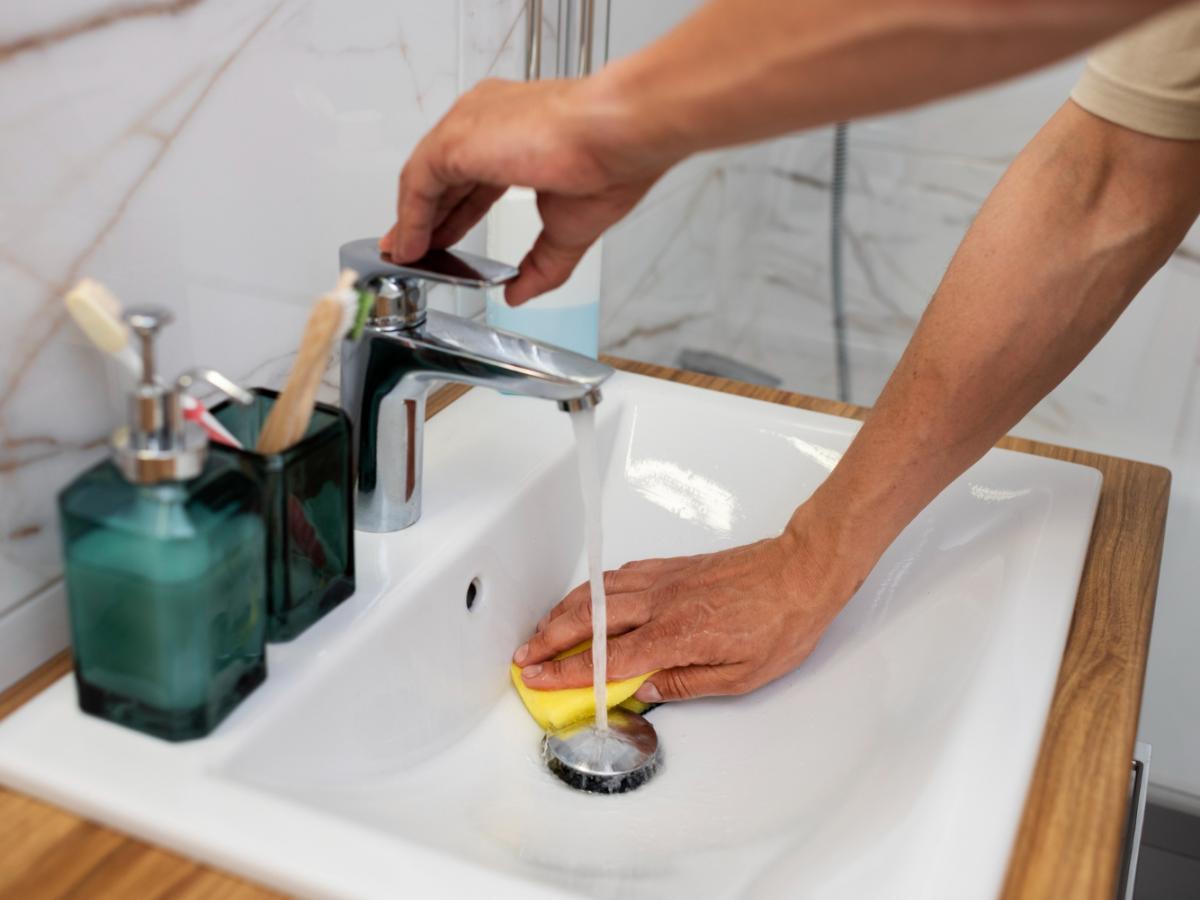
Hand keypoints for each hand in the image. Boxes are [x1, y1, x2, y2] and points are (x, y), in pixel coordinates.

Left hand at [382, 77, 665, 305]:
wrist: (618, 135)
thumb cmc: (610, 162)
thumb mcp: (566, 230)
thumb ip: (539, 265)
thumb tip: (519, 295)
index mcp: (517, 130)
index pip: (472, 175)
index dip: (455, 213)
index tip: (443, 241)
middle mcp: (488, 120)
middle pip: (443, 175)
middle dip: (428, 216)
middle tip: (415, 249)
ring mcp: (470, 125)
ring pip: (425, 176)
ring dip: (413, 219)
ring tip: (404, 253)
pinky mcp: (456, 140)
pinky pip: (418, 182)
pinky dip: (411, 216)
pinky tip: (410, 244)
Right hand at [511, 518, 863, 702]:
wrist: (804, 570)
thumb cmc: (782, 621)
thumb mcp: (742, 676)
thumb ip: (686, 684)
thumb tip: (647, 692)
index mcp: (675, 635)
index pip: (606, 658)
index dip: (566, 670)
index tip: (537, 676)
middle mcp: (661, 602)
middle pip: (588, 619)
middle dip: (548, 637)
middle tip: (524, 654)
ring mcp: (663, 579)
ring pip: (598, 592)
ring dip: (563, 611)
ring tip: (542, 628)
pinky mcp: (671, 566)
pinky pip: (619, 576)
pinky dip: (593, 588)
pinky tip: (587, 598)